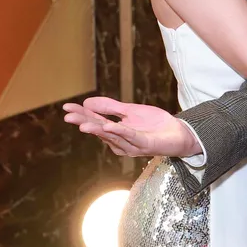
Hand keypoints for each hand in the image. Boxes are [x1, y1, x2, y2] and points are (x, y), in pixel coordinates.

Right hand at [62, 97, 199, 157]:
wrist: (179, 133)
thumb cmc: (155, 124)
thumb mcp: (130, 111)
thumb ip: (110, 107)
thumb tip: (87, 102)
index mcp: (116, 132)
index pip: (95, 121)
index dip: (81, 114)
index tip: (66, 107)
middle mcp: (120, 141)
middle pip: (99, 130)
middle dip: (83, 122)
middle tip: (68, 116)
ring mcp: (132, 145)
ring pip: (112, 136)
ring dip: (97, 130)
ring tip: (83, 124)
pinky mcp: (145, 145)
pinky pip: (131, 137)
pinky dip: (119, 132)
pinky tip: (109, 127)